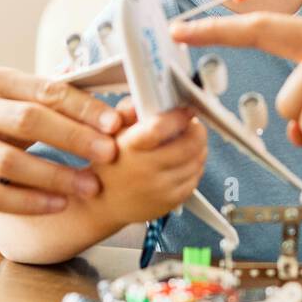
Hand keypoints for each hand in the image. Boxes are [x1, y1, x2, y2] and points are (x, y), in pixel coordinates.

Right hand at [0, 67, 127, 219]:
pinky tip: (59, 205)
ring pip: (10, 161)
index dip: (82, 107)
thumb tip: (123, 108)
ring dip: (56, 175)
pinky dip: (30, 202)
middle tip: (109, 154)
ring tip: (91, 186)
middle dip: (74, 138)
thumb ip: (65, 101)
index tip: (114, 124)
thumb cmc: (4, 122)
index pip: (46, 90)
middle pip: (28, 120)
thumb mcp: (25, 101)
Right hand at [94, 108, 208, 223]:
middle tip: (191, 126)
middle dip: (196, 130)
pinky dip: (194, 167)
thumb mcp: (112, 132)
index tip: (185, 110)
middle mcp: (145, 168)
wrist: (104, 204)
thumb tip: (147, 97)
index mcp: (130, 147)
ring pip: (198, 160)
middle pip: (190, 144)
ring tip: (186, 143)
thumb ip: (129, 111)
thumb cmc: (110, 165)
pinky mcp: (171, 201)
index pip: (161, 127)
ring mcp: (160, 187)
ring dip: (198, 148)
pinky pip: (196, 178)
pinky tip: (182, 163)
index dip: (179, 115)